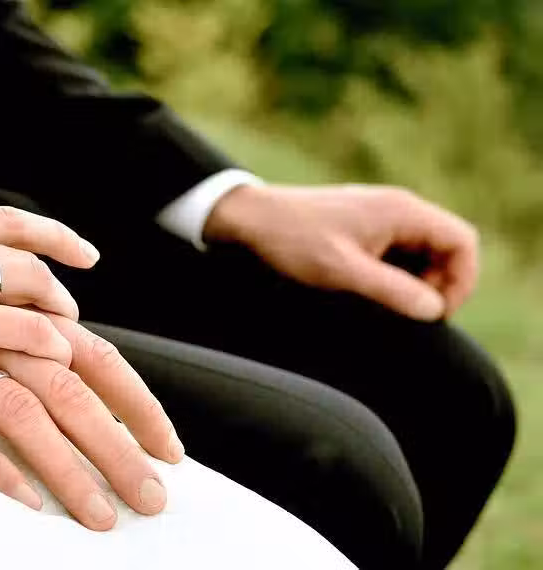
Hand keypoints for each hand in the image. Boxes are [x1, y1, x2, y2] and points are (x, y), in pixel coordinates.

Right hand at [0, 207, 99, 395]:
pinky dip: (48, 347)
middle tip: (89, 264)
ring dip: (59, 310)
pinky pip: (19, 332)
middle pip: (22, 244)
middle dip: (63, 254)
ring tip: (74, 334)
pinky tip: (62, 361)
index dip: (36, 228)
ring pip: (30, 286)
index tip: (66, 240)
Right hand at [0, 316, 183, 530]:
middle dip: (123, 442)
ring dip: (72, 470)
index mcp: (0, 294)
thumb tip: (33, 336)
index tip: (163, 438)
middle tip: (155, 492)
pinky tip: (26, 506)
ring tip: (102, 517)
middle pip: (76, 384)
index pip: (89, 345)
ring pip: (30, 412)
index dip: (132, 393)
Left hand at [205, 184, 478, 320]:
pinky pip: (397, 251)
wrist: (250, 218)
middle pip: (447, 247)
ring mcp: (380, 215)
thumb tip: (434, 310)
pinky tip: (368, 291)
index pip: (462, 241)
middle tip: (409, 314)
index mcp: (401, 210)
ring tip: (385, 304)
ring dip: (415, 282)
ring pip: (422, 252)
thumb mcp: (343, 272)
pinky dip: (394, 274)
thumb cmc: (292, 240)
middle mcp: (397, 207)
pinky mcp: (363, 225)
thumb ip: (391, 290)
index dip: (461, 280)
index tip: (437, 312)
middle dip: (438, 284)